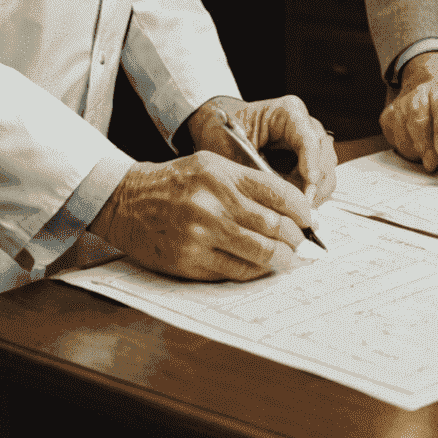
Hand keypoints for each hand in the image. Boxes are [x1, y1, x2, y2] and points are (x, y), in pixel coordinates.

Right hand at [89, 152, 319, 280]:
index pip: (278, 193)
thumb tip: (289, 207)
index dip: (302, 210)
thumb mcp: (211, 166)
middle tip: (305, 243)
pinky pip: (235, 271)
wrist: (126, 201)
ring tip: (290, 258)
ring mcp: (200, 234)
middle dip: (297, 238)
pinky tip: (262, 266)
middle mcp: (213, 203)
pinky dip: (255, 271)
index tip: (311, 219)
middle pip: (273, 225)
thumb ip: (247, 182)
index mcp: (222, 174)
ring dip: (282, 258)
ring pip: (259, 252)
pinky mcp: (189, 261)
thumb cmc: (174, 182)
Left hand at [188, 94, 337, 206]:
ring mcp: (310, 144)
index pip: (309, 138)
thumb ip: (252, 170)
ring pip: (326, 172)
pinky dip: (309, 197)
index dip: (311, 163)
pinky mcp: (308, 161)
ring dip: (313, 194)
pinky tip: (291, 207)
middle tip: (299, 209)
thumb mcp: (231, 150)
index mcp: (289, 112)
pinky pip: (319, 182)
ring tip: (291, 210)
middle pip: (324, 157)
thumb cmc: (223, 131)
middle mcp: (305, 126)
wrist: (218, 127)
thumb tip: (270, 196)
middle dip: (314, 185)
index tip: (309, 185)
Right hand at [382, 52, 437, 172]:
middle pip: (421, 130)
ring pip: (406, 140)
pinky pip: (395, 141)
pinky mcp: (387, 116)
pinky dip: (407, 148)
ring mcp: (400, 105)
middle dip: (431, 152)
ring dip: (419, 153)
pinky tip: (418, 146)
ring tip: (431, 158)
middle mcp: (418, 95)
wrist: (425, 73)